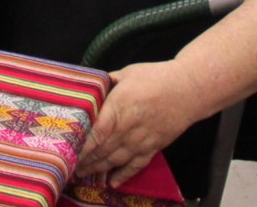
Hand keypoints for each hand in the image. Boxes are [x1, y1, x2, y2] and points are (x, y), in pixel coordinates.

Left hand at [78, 61, 205, 184]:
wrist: (189, 89)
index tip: (68, 151)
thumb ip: (107, 83)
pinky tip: (113, 182)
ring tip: (83, 173)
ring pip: (116, 159)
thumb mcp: (127, 73)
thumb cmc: (157, 77)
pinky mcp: (154, 147)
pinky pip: (136, 165)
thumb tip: (91, 86)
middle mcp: (129, 128)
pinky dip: (124, 175)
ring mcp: (142, 140)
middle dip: (85, 159)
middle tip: (68, 165)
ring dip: (98, 168)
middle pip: (103, 149)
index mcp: (119, 107)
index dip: (82, 145)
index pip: (97, 132)